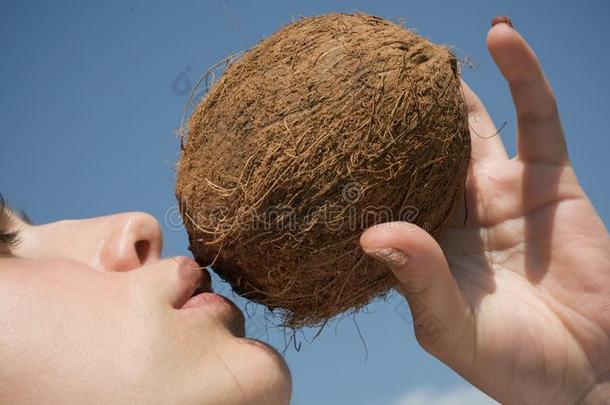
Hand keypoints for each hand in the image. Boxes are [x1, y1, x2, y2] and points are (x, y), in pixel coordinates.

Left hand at [360, 19, 609, 404]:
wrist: (583, 372)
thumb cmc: (509, 362)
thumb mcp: (450, 327)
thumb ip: (417, 280)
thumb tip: (370, 237)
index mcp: (422, 241)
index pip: (382, 187)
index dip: (357, 158)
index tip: (325, 124)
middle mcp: (454, 210)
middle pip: (417, 147)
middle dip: (395, 113)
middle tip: (363, 70)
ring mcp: (500, 190)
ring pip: (470, 123)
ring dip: (448, 85)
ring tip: (418, 48)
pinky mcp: (548, 180)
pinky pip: (536, 116)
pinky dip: (522, 75)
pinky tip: (501, 34)